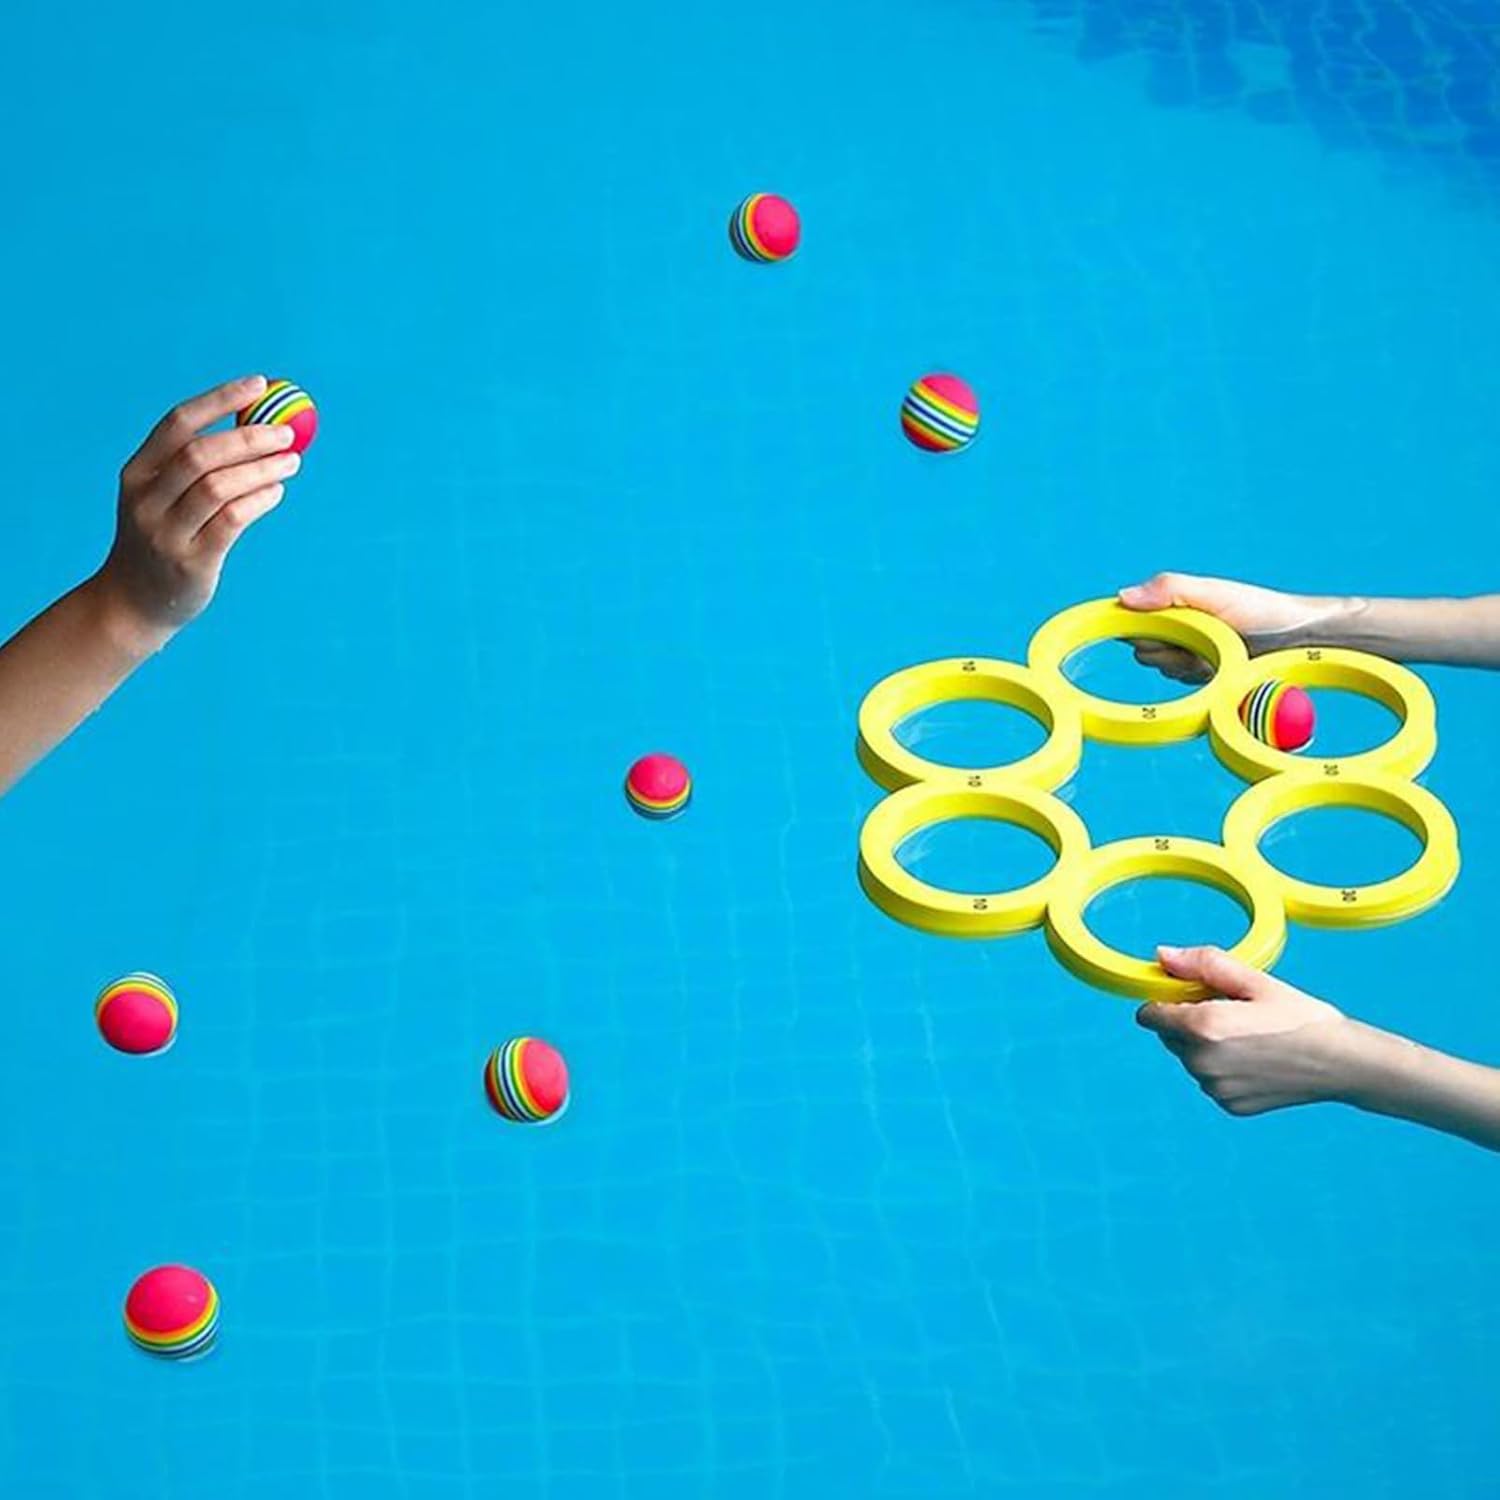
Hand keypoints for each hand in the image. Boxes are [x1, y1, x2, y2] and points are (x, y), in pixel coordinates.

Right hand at [95, 375, 299, 649]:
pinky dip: (259, 500)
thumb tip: (259, 425)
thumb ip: (196, 466)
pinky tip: (277, 491)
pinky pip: (231, 521)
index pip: (178, 423)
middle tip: (287, 432)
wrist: (132, 602)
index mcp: (137, 472)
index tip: (260, 385)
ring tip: (292, 461)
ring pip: (218, 487)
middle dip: (249, 437)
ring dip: (261, 469)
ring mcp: (165, 532)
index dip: (221, 399)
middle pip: (200, 454)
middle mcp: (145, 499)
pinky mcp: (191, 561)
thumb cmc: (161, 539)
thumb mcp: (162, 497)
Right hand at [1117, 571, 1348, 682]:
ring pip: (1158, 667)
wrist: (1298, 641)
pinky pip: (1177, 682)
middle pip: (1140, 646)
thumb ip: (1169, 589)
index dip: (1133, 624)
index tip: (1156, 626)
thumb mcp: (1214, 593)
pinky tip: (1216, 668)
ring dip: (1182, 662)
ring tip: (1214, 650)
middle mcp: (1173, 628)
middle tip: (1198, 636)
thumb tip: (1122, 596)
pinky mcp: (1196, 678)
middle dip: (1165, 645)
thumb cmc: (1261, 610)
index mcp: (1171, 603)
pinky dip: (1194, 676)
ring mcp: (1184, 654)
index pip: (1129, 616)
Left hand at [1135, 945, 1353, 1115]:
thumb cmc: (1300, 1018)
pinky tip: (1256, 1059)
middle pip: (1169, 1036)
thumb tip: (1162, 955)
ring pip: (1190, 1059)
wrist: (1342, 1063)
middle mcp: (1202, 1063)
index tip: (1195, 995)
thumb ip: (1203, 964)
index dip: (1167, 1001)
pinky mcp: (1229, 1105)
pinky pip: (1210, 1080)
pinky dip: (1223, 1069)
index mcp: (1203, 1028)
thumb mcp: (1254, 980)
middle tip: (1233, 1012)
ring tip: (1250, 1036)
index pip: (1149, 1015)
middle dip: (1189, 1022)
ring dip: (1206, 1046)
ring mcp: (1215, 1088)